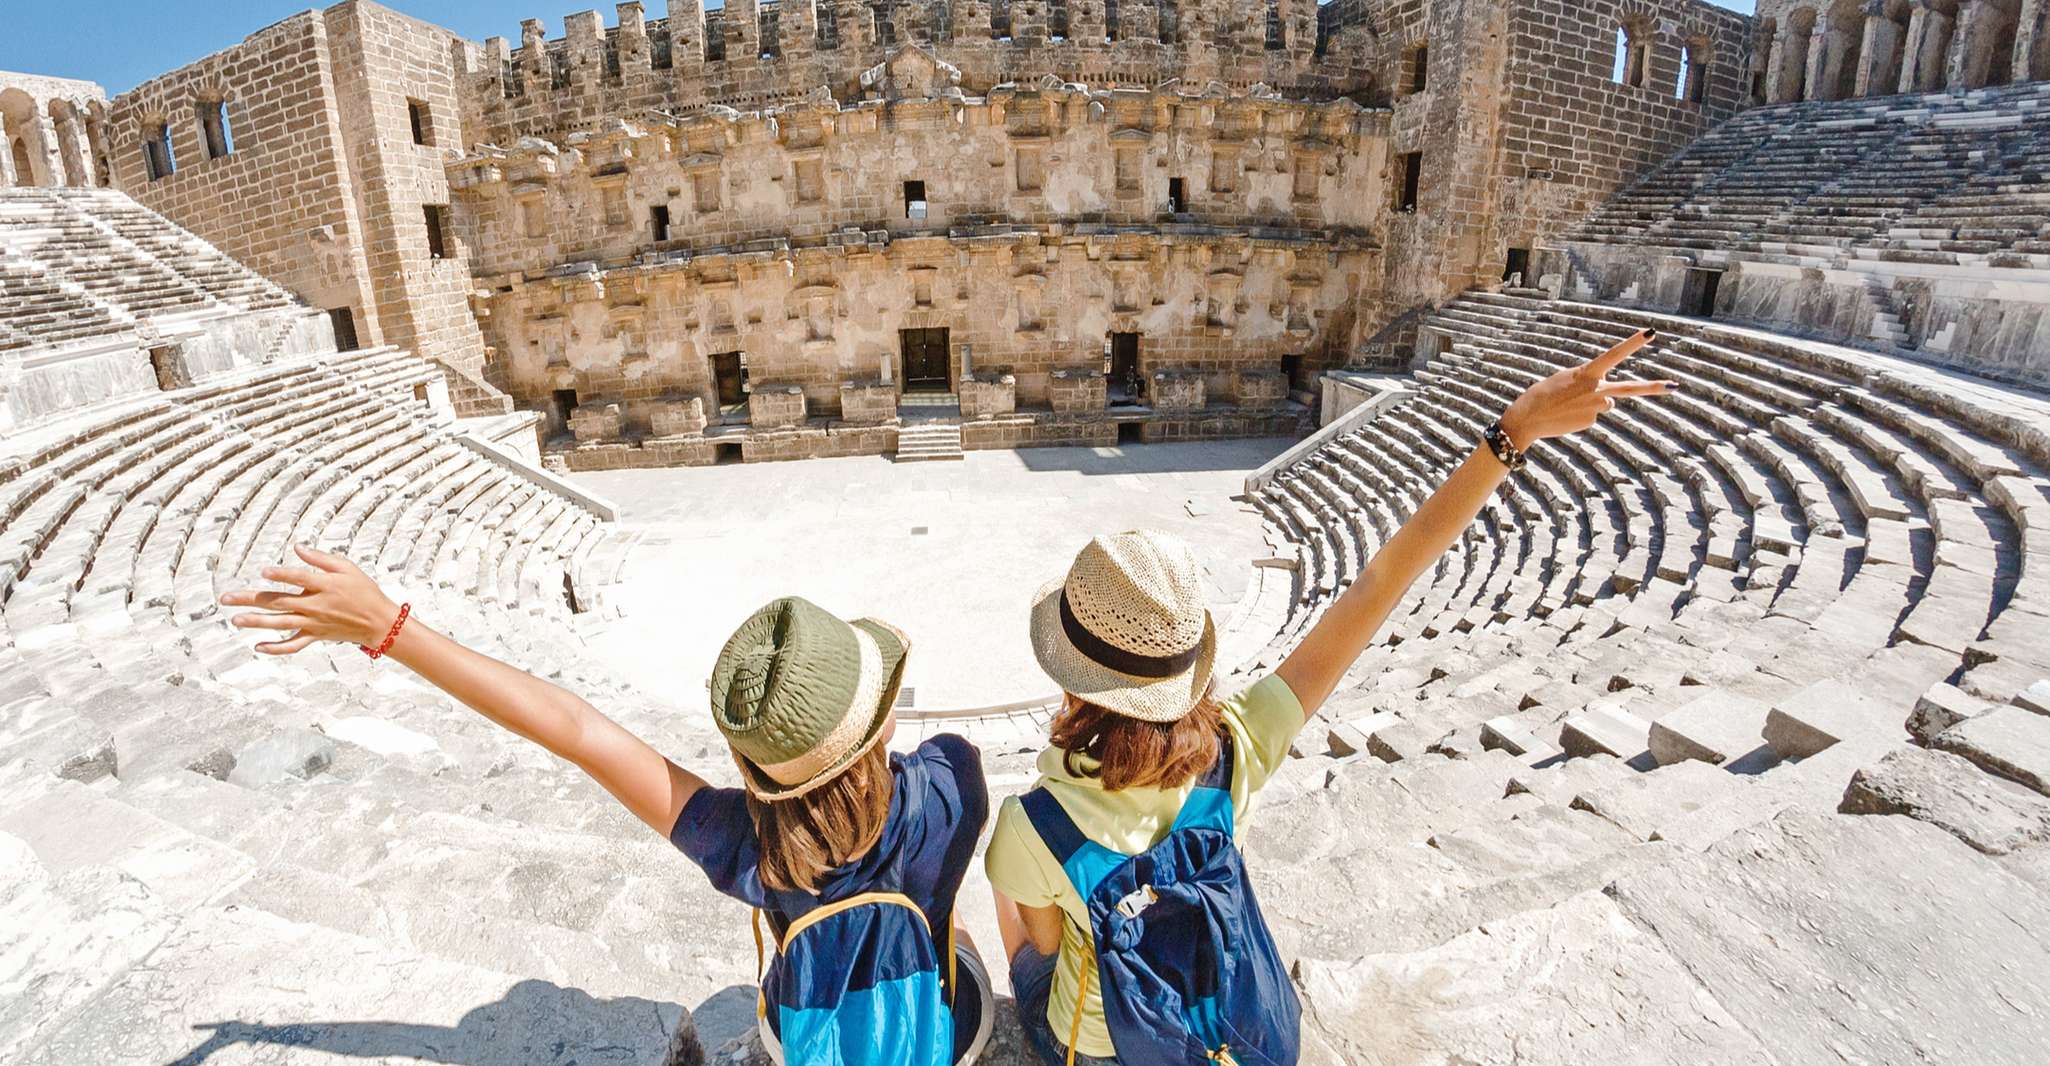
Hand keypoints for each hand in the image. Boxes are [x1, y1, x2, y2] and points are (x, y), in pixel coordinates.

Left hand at [220, 545, 402, 654]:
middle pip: (278, 602)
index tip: (263, 572)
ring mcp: (314, 623)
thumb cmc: (364, 591)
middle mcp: (316, 606)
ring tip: (235, 620)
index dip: (282, 575)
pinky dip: (276, 648)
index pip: (299, 579)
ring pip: (280, 623)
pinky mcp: (316, 636)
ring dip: (256, 622)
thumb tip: (297, 548)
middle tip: (226, 598)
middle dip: (250, 599)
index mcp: (324, 586)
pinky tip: (258, 647)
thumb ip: (321, 559)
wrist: (379, 622)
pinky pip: (294, 645)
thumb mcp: (348, 568)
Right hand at [1498, 328, 1676, 448]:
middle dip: (1653, 387)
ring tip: (1569, 405)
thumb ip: (1592, 384)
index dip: (1633, 343)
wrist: (1528, 418)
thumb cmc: (1544, 394)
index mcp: (1587, 373)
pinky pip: (1593, 415)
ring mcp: (1595, 408)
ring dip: (1592, 403)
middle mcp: (1596, 389)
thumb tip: (1611, 401)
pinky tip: (1567, 415)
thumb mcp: (1567, 380)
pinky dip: (1581, 415)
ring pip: (1606, 403)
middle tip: (1675, 386)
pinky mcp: (1591, 422)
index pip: (1614, 354)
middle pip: (1630, 388)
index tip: (1650, 333)